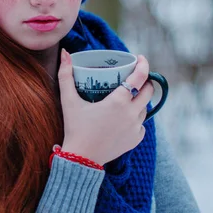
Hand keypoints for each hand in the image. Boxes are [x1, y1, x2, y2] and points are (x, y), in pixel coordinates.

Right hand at [57, 49, 153, 165]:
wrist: (81, 159)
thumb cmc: (75, 128)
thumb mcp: (69, 100)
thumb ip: (66, 75)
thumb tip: (65, 53)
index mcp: (119, 101)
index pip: (140, 77)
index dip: (143, 64)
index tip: (140, 58)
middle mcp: (131, 114)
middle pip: (148, 91)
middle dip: (144, 81)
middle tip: (134, 77)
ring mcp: (135, 128)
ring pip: (145, 107)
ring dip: (140, 99)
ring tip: (129, 95)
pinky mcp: (136, 139)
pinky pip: (141, 123)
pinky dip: (136, 117)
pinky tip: (126, 116)